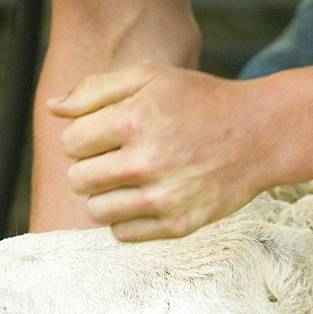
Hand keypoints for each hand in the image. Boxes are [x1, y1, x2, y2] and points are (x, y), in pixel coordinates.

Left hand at [48, 64, 278, 240]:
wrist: (258, 135)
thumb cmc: (200, 102)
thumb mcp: (150, 79)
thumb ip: (96, 90)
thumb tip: (53, 108)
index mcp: (132, 121)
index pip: (71, 143)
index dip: (83, 139)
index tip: (106, 136)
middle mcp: (145, 162)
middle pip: (78, 180)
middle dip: (89, 170)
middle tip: (115, 161)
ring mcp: (162, 198)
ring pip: (97, 212)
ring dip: (104, 198)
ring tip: (127, 183)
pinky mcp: (178, 224)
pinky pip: (123, 234)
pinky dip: (127, 219)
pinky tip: (145, 200)